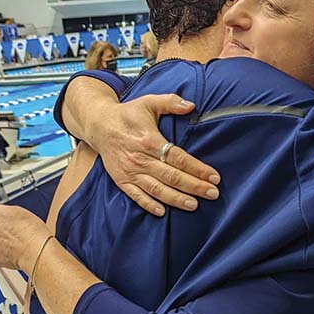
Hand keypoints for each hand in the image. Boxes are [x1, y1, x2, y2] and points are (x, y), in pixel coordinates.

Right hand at [92, 94, 220, 215]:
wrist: (98, 124)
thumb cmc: (128, 114)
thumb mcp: (149, 102)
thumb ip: (171, 102)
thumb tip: (191, 106)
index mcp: (149, 140)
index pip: (178, 158)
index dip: (198, 169)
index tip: (214, 177)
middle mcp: (140, 158)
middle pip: (171, 176)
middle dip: (194, 186)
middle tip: (213, 194)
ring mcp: (130, 171)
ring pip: (156, 189)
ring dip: (176, 199)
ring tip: (194, 205)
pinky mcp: (121, 180)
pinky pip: (136, 196)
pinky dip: (149, 205)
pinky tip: (163, 212)